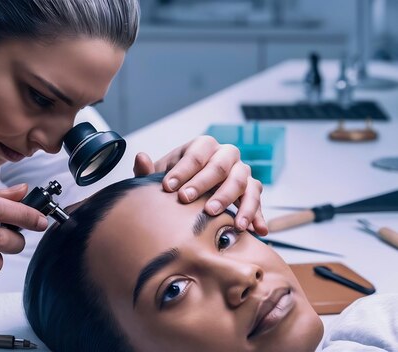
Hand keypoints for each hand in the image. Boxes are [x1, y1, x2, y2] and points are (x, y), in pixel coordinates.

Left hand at [133, 135, 266, 234]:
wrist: (191, 192)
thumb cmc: (175, 182)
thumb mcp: (159, 177)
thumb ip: (148, 171)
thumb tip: (140, 158)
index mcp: (203, 146)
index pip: (195, 155)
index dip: (181, 171)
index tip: (167, 188)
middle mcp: (226, 155)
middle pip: (220, 166)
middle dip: (203, 184)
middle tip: (187, 200)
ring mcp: (241, 171)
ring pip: (242, 182)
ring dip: (231, 200)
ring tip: (220, 218)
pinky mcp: (251, 189)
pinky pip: (257, 200)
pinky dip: (257, 215)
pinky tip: (258, 230)